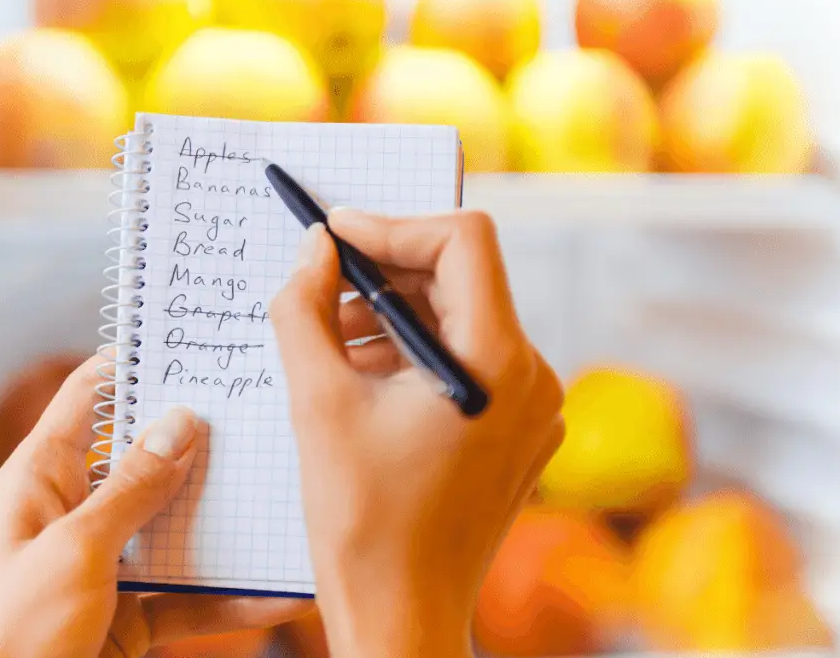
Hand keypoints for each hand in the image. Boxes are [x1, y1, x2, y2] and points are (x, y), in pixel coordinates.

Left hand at [0, 354, 310, 657]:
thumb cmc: (8, 637)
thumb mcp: (76, 551)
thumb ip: (133, 489)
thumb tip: (180, 423)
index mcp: (44, 477)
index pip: (90, 396)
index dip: (136, 364)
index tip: (194, 344)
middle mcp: (78, 511)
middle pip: (149, 460)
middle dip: (204, 443)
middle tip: (265, 415)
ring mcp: (108, 564)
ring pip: (178, 527)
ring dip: (228, 523)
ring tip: (287, 501)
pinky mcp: (131, 614)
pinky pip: (189, 596)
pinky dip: (230, 598)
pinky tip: (278, 592)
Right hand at [269, 209, 564, 657]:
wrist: (402, 614)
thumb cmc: (361, 523)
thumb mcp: (316, 403)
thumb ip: (305, 309)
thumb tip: (313, 248)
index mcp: (497, 363)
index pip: (463, 241)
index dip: (394, 225)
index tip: (336, 233)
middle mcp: (534, 378)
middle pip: (462, 279)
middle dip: (387, 274)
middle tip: (322, 284)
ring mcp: (533, 408)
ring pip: (463, 320)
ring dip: (396, 316)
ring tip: (333, 341)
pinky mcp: (519, 431)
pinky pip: (470, 362)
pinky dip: (417, 354)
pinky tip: (365, 377)